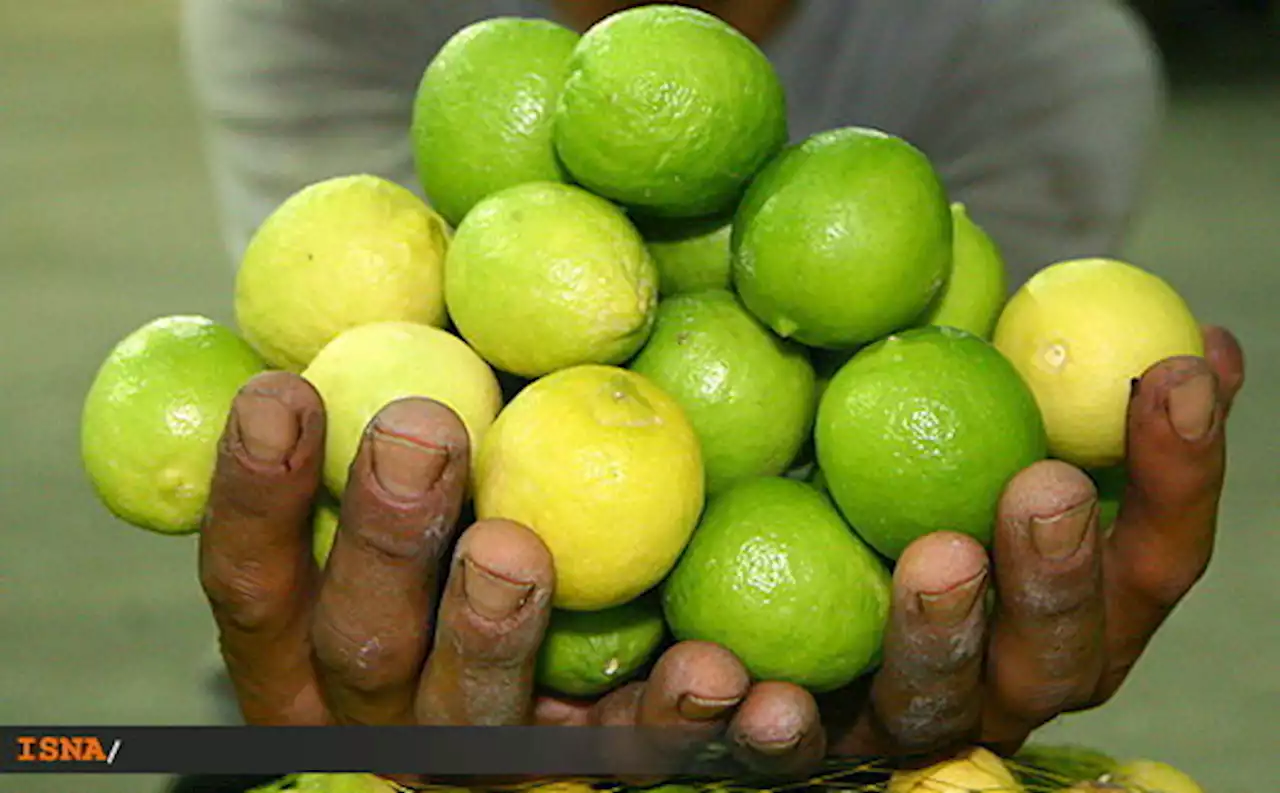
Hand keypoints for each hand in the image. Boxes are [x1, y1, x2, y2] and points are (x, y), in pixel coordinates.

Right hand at [198, 372, 818, 773]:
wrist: (556, 703)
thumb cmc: (470, 529)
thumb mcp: (424, 474)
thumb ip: (410, 391)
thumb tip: (418, 246)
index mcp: (308, 646)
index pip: (256, 578)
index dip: (253, 492)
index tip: (281, 387)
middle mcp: (379, 713)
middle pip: (362, 641)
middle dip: (382, 538)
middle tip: (421, 431)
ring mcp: (479, 759)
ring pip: (478, 713)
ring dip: (492, 635)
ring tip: (519, 553)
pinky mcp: (584, 778)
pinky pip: (631, 755)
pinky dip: (678, 718)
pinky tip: (726, 676)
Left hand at [712, 325, 1245, 770]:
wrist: (756, 562)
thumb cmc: (892, 477)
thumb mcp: (968, 414)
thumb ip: (1043, 386)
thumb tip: (1174, 329)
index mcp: (1069, 606)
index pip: (1152, 560)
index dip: (1179, 476)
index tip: (1175, 371)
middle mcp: (1004, 678)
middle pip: (1060, 656)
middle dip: (1064, 575)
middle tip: (1049, 485)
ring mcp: (910, 720)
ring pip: (933, 705)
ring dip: (938, 636)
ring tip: (937, 558)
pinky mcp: (811, 744)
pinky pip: (790, 747)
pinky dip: (770, 719)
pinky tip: (736, 679)